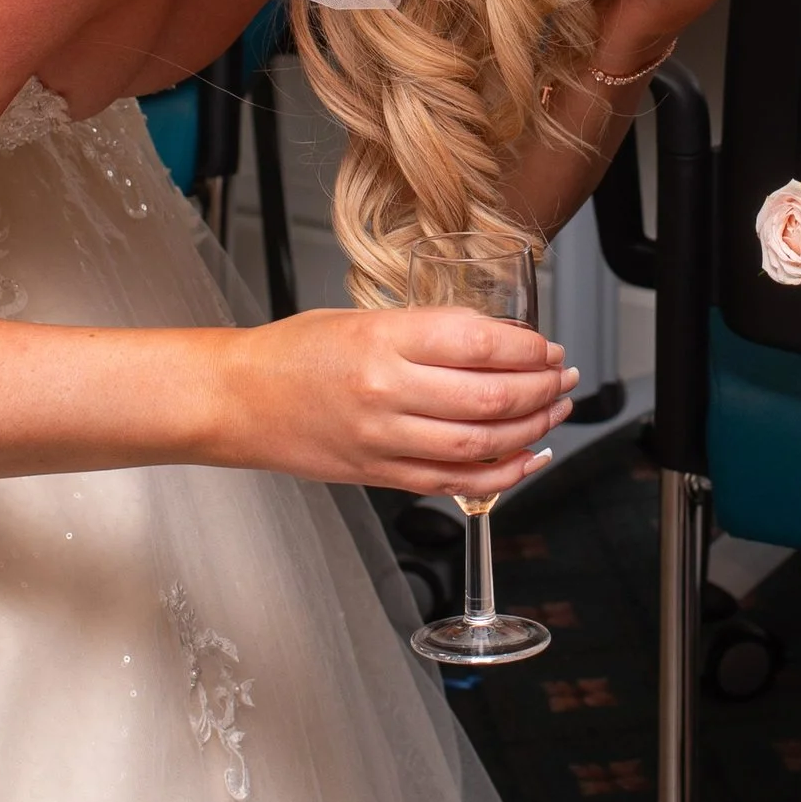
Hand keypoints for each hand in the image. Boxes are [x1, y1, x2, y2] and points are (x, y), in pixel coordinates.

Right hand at [216, 308, 575, 495]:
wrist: (237, 400)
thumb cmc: (292, 354)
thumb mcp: (360, 319)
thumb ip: (425, 332)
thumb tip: (494, 343)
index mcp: (383, 339)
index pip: (479, 342)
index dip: (528, 348)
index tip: (547, 346)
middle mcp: (387, 391)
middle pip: (490, 396)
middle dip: (542, 388)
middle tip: (563, 377)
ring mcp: (384, 438)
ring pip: (481, 442)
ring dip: (531, 429)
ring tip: (554, 412)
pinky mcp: (380, 474)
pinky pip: (454, 482)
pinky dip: (501, 475)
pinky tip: (526, 458)